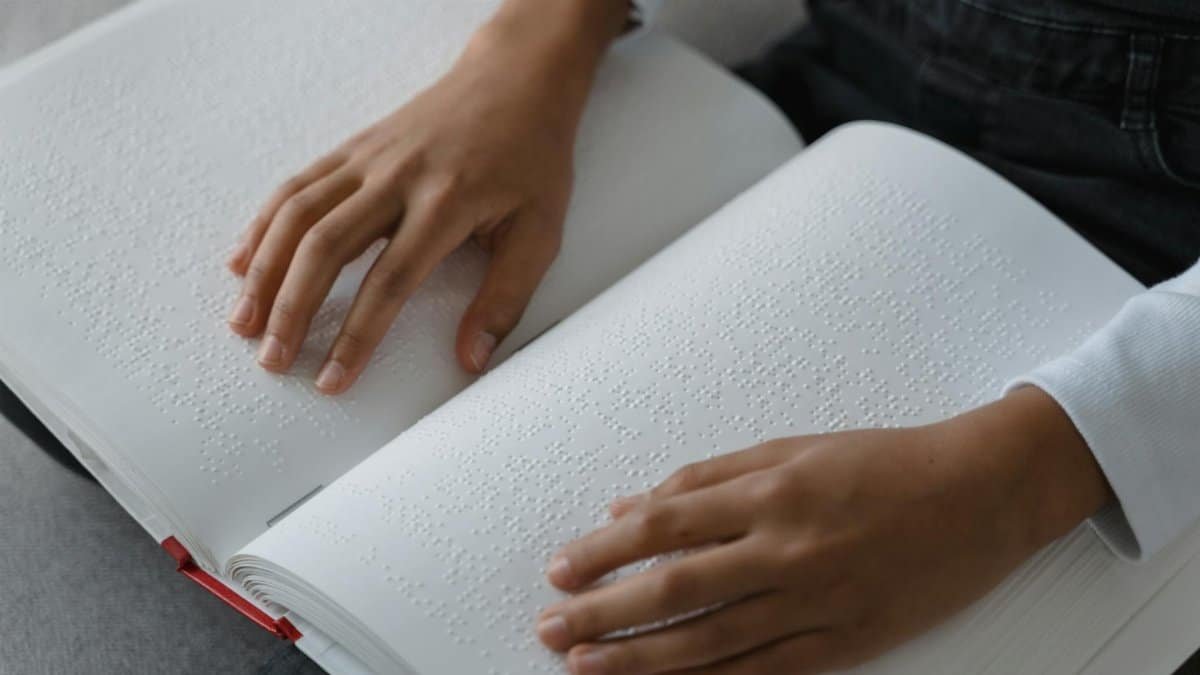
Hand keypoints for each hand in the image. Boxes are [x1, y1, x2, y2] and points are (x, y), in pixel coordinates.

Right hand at [225, 0, 628, 392]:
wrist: (516, 79)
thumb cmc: (531, 159)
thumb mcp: (540, 232)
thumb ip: (505, 298)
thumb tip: (472, 360)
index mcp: (447, 203)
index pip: (390, 282)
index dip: (356, 337)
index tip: (332, 379)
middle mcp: (397, 178)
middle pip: (326, 248)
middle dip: (292, 310)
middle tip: (273, 360)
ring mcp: (369, 158)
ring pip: (298, 215)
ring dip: (264, 271)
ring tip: (243, 321)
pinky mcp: (354, 148)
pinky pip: (297, 187)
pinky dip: (264, 225)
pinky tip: (243, 262)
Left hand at [536, 387, 1111, 674]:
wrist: (981, 493)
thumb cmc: (883, 462)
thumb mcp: (791, 449)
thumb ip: (709, 478)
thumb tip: (633, 504)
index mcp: (770, 493)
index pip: (662, 526)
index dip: (603, 552)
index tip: (561, 569)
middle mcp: (786, 551)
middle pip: (673, 591)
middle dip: (602, 613)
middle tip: (551, 628)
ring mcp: (816, 604)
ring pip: (710, 643)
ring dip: (640, 660)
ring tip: (586, 668)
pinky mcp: (845, 643)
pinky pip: (765, 672)